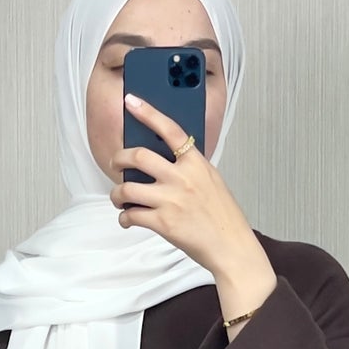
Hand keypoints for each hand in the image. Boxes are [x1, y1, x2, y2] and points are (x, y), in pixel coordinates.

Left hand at [108, 94, 260, 278]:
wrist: (232, 247)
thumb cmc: (223, 217)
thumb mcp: (212, 181)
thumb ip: (190, 168)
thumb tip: (165, 160)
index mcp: (196, 163)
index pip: (169, 130)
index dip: (148, 113)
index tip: (131, 101)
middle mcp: (182, 178)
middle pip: (138, 156)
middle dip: (119, 159)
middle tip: (116, 165)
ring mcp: (171, 200)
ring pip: (128, 188)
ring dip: (117, 194)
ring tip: (118, 199)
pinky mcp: (163, 223)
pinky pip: (131, 216)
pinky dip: (124, 218)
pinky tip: (128, 220)